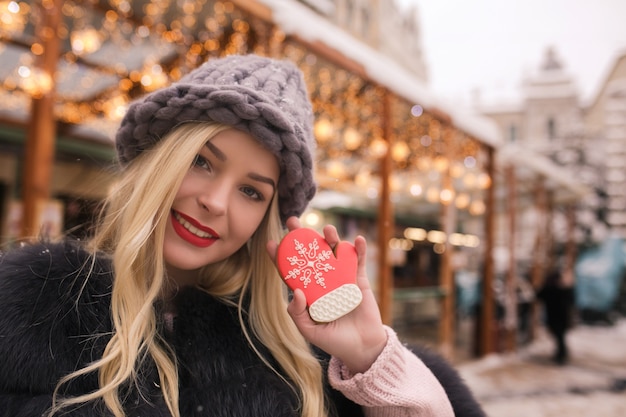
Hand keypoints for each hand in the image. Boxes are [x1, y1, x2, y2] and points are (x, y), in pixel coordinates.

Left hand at [267, 217, 387, 373]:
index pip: (291, 270)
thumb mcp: (309, 330)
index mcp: (308, 290)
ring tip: (327, 230)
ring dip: (331, 238)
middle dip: (302, 236)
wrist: (362, 348)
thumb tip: (294, 291)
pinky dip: (359, 250)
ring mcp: (341, 277)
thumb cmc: (333, 340)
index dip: (280, 257)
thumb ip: (297, 313)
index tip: (270, 243)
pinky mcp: (359, 280)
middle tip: (293, 221)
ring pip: (334, 252)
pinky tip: (357, 240)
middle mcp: (323, 279)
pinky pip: (358, 261)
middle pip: (311, 253)